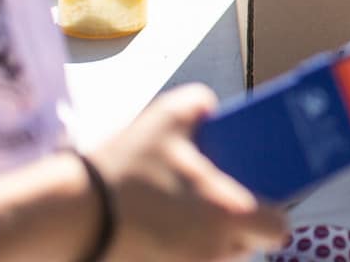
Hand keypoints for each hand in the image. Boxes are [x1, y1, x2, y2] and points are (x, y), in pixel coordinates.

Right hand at [90, 84, 288, 260]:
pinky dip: (178, 250)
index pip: (278, 229)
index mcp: (228, 214)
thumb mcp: (167, 116)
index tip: (259, 199)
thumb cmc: (126, 167)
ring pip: (213, 258)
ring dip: (206, 240)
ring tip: (180, 210)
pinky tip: (156, 228)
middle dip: (236, 226)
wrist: (71, 215)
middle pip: (245, 247)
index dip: (272, 215)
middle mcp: (213, 252)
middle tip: (214, 200)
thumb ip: (200, 104)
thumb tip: (210, 108)